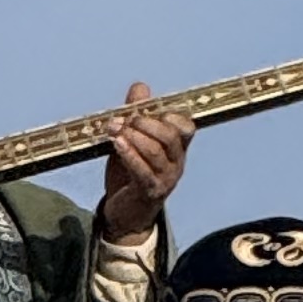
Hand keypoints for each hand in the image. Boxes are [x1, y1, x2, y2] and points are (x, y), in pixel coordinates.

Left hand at [97, 82, 192, 241]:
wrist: (126, 214)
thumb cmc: (131, 174)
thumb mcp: (133, 141)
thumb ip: (137, 115)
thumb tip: (141, 87)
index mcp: (177, 149)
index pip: (186, 126)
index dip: (168, 114)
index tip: (143, 109)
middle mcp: (176, 163)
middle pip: (170, 136)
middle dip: (146, 122)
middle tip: (125, 119)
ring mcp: (165, 178)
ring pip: (155, 152)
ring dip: (134, 136)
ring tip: (115, 130)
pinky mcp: (150, 191)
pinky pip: (142, 171)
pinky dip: (129, 154)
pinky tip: (117, 143)